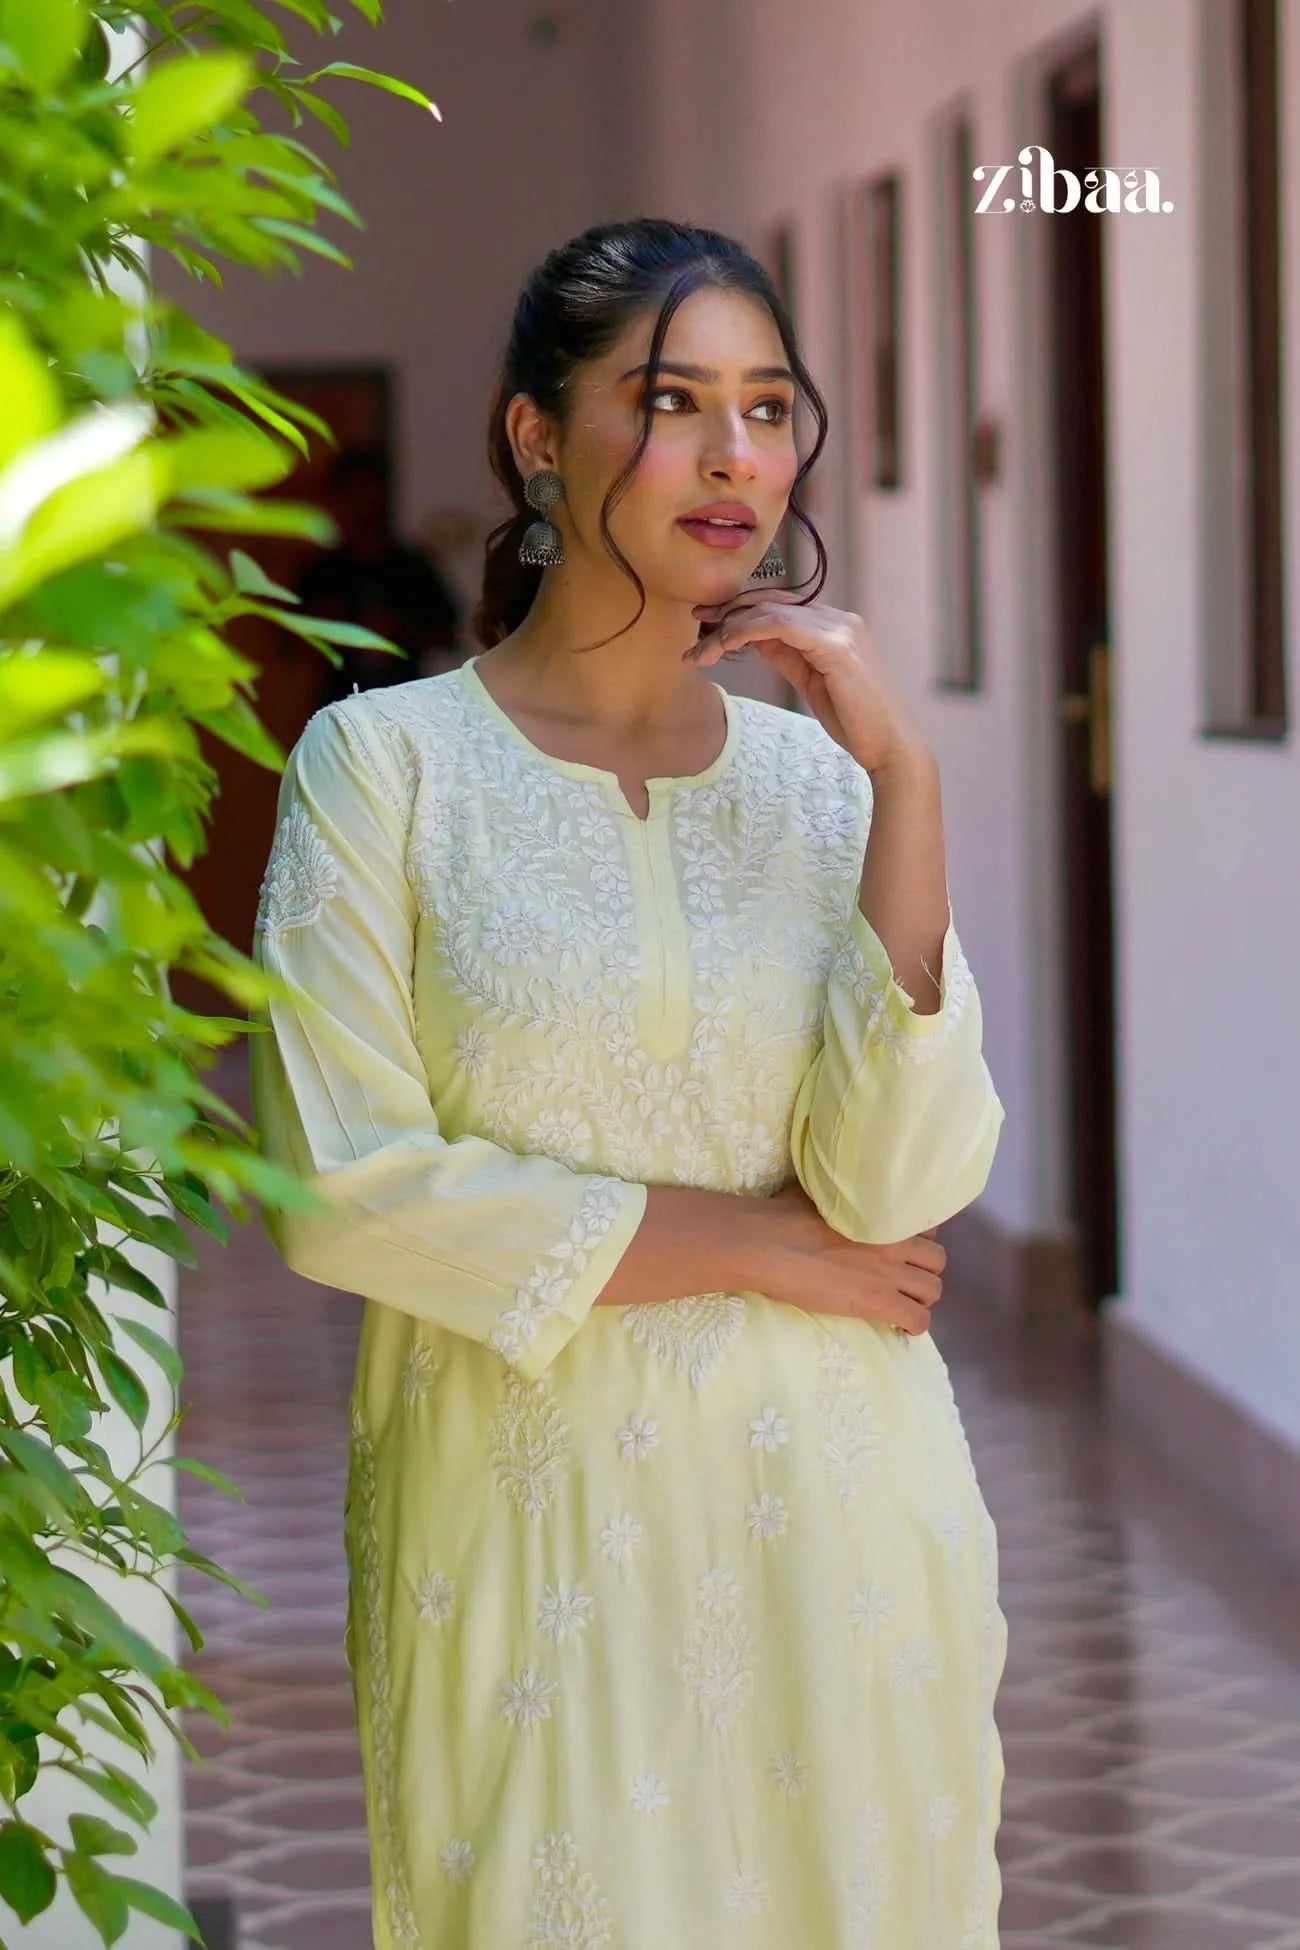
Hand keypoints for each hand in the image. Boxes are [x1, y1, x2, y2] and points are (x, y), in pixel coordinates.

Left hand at [686, 590, 926, 774]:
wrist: (889, 747)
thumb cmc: (854, 721)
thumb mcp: (810, 681)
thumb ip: (785, 655)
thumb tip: (752, 638)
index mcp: (834, 626)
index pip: (778, 605)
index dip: (739, 611)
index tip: (706, 624)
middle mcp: (838, 619)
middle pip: (770, 602)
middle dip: (726, 612)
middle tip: (694, 625)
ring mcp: (840, 629)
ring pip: (769, 612)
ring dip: (728, 629)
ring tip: (701, 651)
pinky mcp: (837, 645)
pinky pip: (781, 625)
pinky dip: (746, 631)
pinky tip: (725, 645)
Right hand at [756, 1180, 946, 1335]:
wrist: (769, 1244)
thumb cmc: (785, 1214)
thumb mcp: (822, 1191)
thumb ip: (843, 1193)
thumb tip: (837, 1186)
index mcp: (883, 1213)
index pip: (929, 1226)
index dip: (919, 1240)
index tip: (904, 1248)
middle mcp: (895, 1241)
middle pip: (937, 1260)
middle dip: (924, 1270)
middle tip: (903, 1278)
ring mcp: (889, 1273)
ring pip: (933, 1290)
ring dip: (920, 1297)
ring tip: (901, 1302)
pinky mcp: (878, 1302)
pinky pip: (919, 1319)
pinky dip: (913, 1324)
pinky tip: (898, 1324)